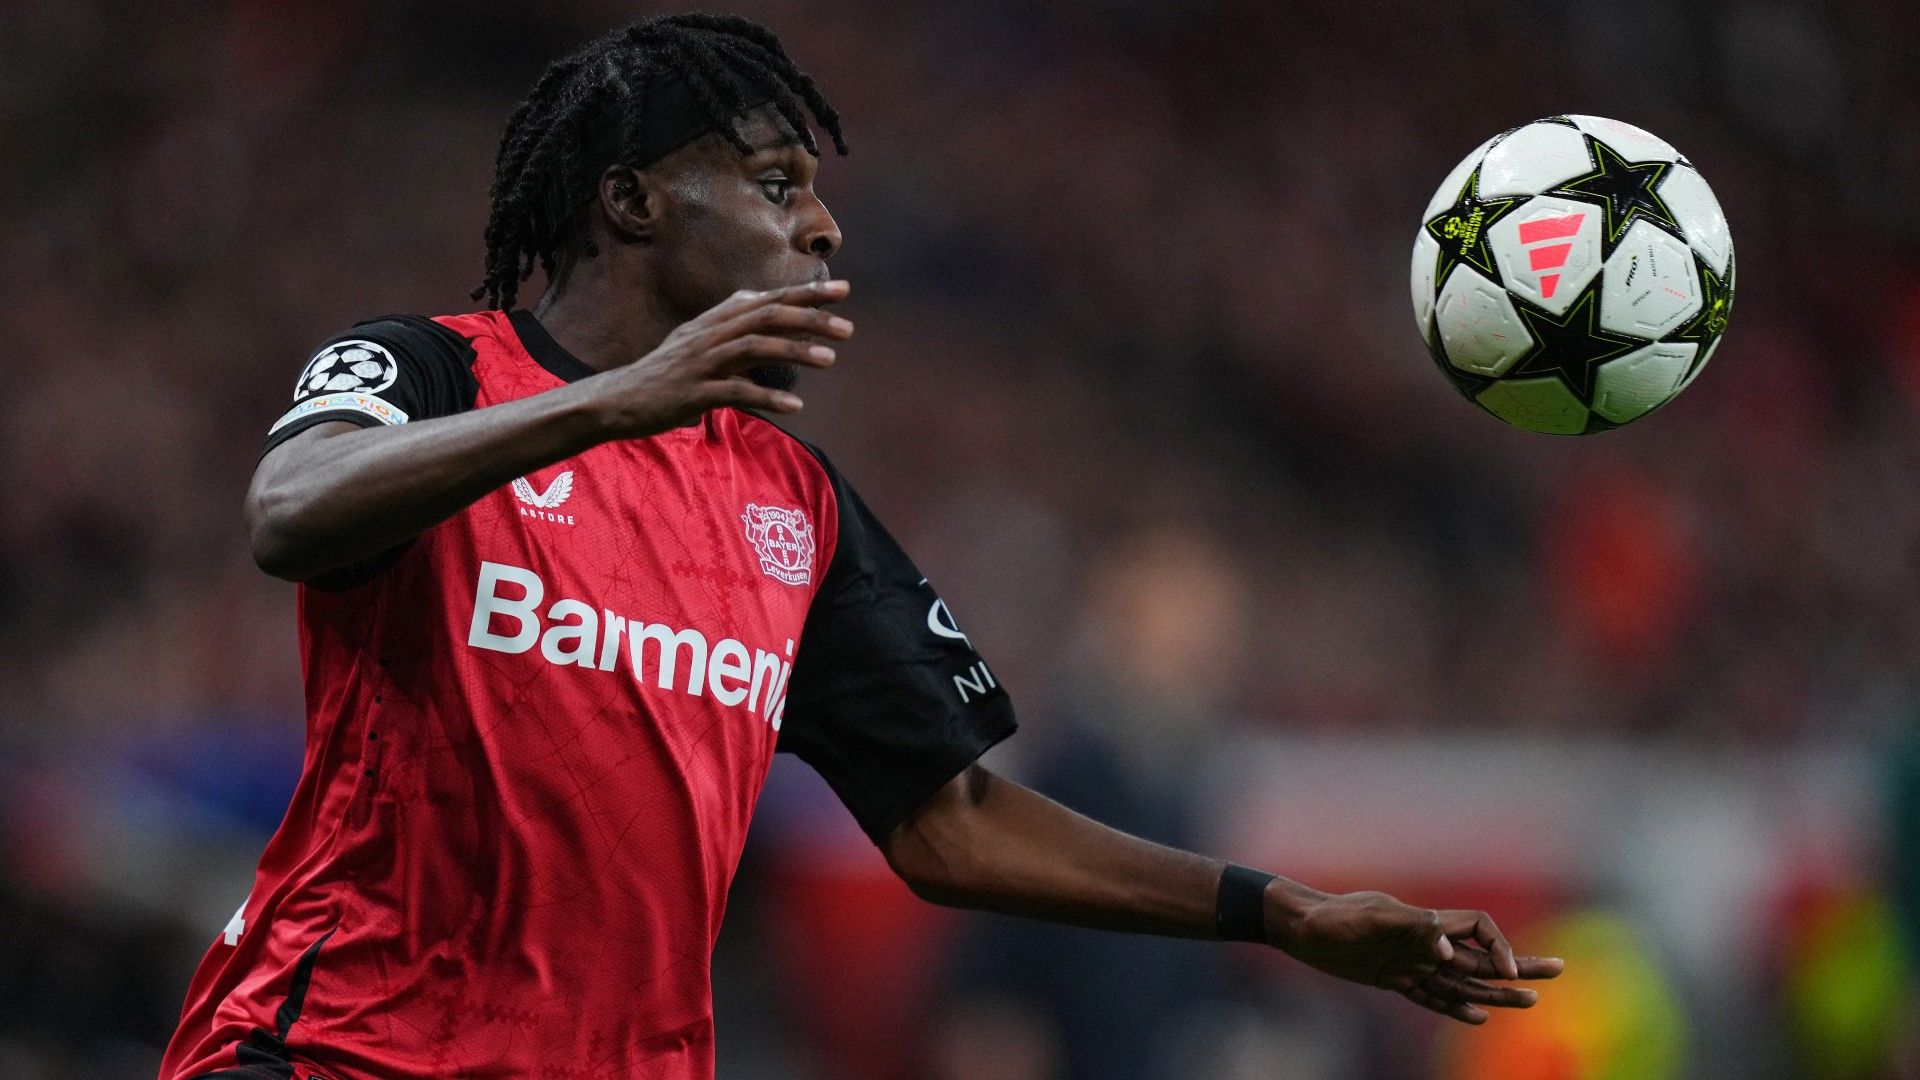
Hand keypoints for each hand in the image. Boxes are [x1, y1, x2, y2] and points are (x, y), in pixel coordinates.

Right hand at [589, 279, 852, 437]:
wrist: (618, 400)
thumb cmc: (664, 372)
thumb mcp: (696, 338)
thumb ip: (728, 318)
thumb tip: (757, 297)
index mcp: (715, 321)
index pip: (768, 299)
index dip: (805, 293)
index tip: (843, 291)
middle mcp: (710, 335)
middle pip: (766, 316)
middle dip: (809, 318)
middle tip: (848, 328)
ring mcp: (701, 363)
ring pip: (754, 348)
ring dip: (794, 351)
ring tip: (829, 360)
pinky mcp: (693, 393)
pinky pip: (735, 392)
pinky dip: (767, 397)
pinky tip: (796, 407)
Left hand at [1265, 880, 1563, 1023]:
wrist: (1299, 926)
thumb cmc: (1330, 917)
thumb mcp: (1368, 919)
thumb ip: (1409, 927)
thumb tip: (1446, 942)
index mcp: (1425, 922)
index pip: (1478, 929)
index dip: (1498, 946)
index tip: (1507, 969)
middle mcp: (1424, 942)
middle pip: (1481, 957)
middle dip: (1520, 965)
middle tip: (1560, 970)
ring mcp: (1411, 961)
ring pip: (1464, 980)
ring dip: (1497, 991)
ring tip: (1532, 1002)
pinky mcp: (1393, 978)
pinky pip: (1432, 997)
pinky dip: (1456, 1007)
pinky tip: (1479, 1017)